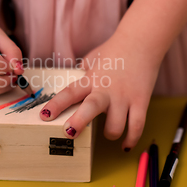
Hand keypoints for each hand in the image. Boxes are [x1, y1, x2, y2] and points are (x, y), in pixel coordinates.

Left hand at [39, 31, 161, 150]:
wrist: (142, 41)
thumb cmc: (114, 50)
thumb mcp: (92, 59)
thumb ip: (83, 73)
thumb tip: (75, 81)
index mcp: (91, 79)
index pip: (69, 92)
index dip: (56, 105)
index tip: (44, 116)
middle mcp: (106, 89)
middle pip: (90, 107)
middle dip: (79, 122)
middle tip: (69, 133)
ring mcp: (124, 97)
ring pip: (116, 124)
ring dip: (110, 134)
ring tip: (109, 133)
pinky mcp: (141, 101)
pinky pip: (137, 125)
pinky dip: (131, 138)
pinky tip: (125, 145)